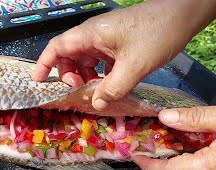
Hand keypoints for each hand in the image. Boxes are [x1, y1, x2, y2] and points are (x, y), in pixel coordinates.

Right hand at [31, 0, 215, 109]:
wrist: (182, 15)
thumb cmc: (156, 34)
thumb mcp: (134, 66)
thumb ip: (112, 88)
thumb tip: (96, 104)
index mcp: (90, 35)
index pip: (57, 47)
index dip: (44, 64)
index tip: (38, 81)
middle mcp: (93, 35)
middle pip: (69, 55)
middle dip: (69, 75)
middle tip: (79, 90)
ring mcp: (105, 38)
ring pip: (85, 59)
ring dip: (86, 76)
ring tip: (96, 90)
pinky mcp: (116, 43)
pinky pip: (101, 60)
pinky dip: (101, 73)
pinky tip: (110, 84)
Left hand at [133, 106, 215, 169]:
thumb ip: (195, 118)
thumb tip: (165, 116)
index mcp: (209, 165)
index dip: (148, 165)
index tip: (135, 156)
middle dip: (155, 167)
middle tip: (143, 153)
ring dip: (169, 166)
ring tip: (157, 152)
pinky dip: (183, 163)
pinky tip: (181, 151)